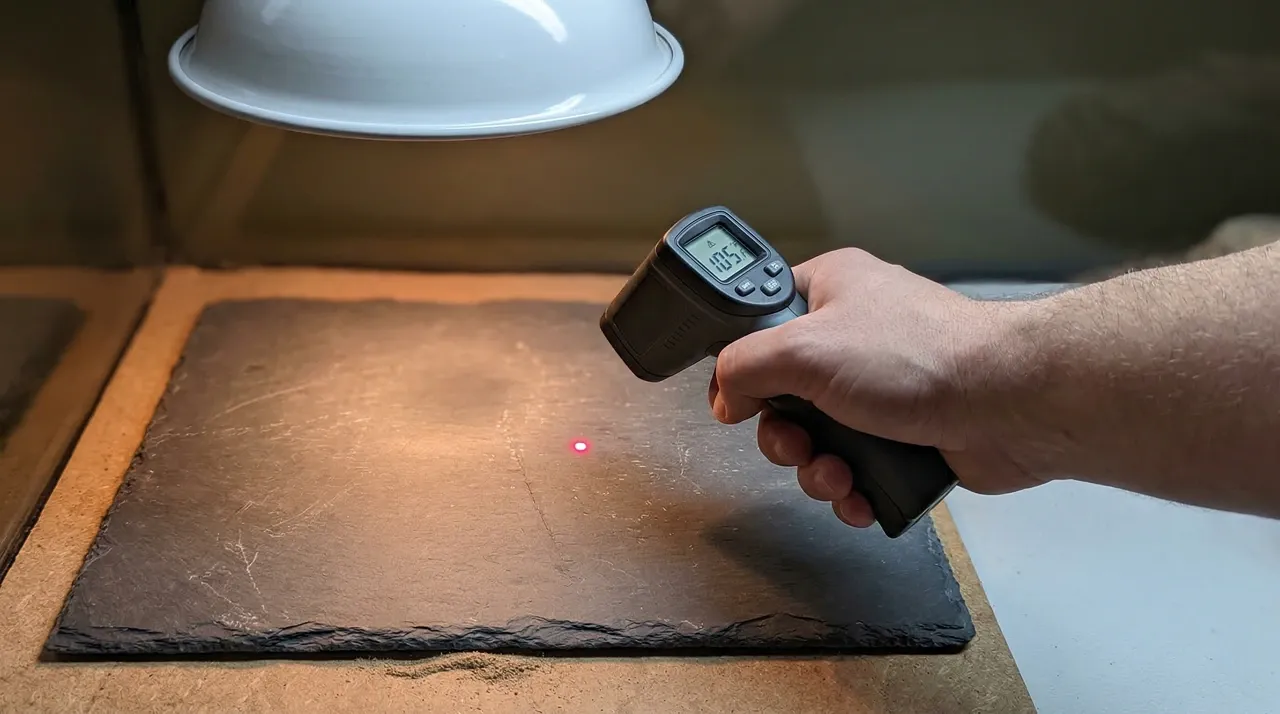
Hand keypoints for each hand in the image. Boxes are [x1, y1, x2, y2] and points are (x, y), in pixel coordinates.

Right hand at [708, 248, 1045, 527]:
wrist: (1009, 403)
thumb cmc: (914, 358)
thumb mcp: (805, 348)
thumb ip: (745, 365)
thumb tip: (726, 392)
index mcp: (830, 291)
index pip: (761, 321)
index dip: (741, 364)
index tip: (737, 400)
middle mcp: (854, 337)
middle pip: (783, 394)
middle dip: (783, 434)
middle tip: (797, 444)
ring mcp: (881, 389)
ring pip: (818, 438)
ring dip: (815, 469)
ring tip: (837, 475)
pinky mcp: (906, 434)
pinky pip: (856, 467)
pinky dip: (851, 488)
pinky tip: (858, 495)